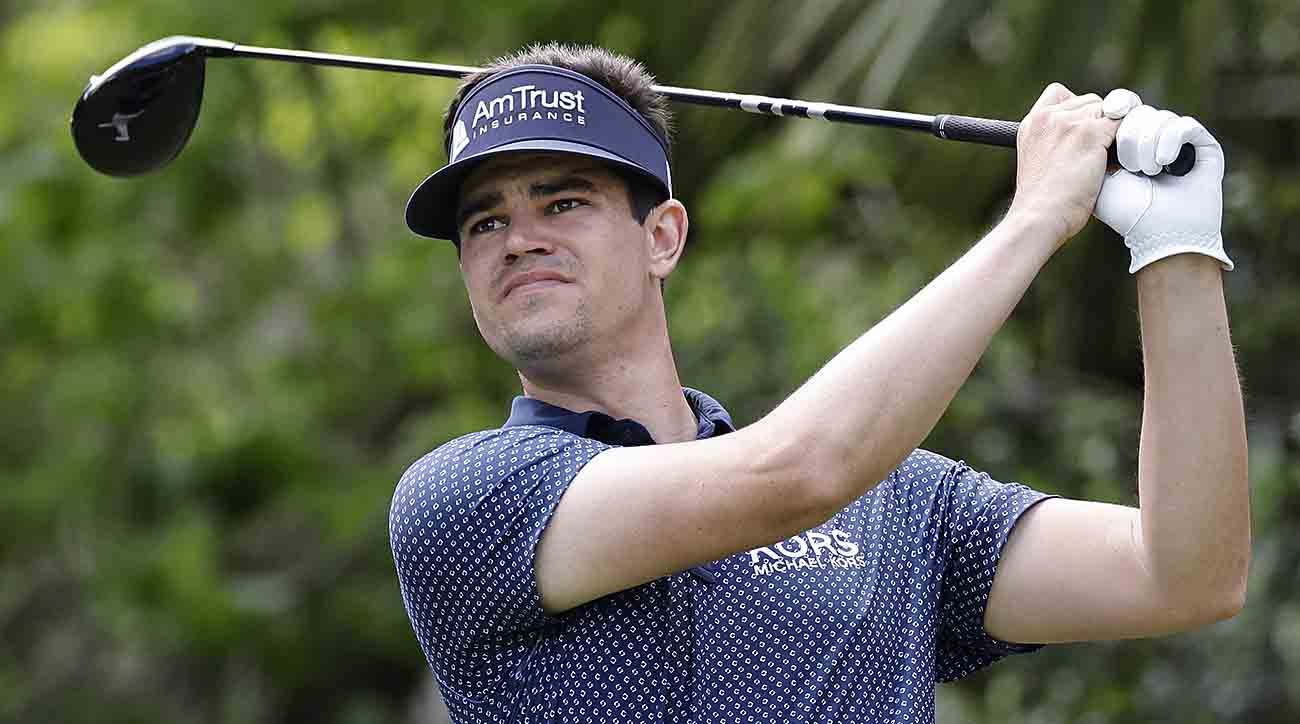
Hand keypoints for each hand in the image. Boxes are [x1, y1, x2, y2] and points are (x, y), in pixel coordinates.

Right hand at [1007, 83, 1118, 245]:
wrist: (1038, 218)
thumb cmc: (1042, 202)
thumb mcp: (1038, 162)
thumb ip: (1056, 142)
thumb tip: (1092, 138)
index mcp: (1031, 124)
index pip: (1060, 93)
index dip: (1078, 108)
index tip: (1081, 131)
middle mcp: (1047, 117)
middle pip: (1091, 101)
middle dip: (1100, 123)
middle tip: (1098, 152)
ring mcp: (1069, 123)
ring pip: (1110, 109)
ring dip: (1115, 130)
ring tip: (1108, 159)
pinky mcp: (1090, 133)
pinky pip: (1123, 121)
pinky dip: (1128, 137)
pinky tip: (1121, 158)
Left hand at [1093, 92, 1232, 272]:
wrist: (1159, 234)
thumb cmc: (1127, 212)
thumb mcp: (1096, 176)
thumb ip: (1088, 146)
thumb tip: (1080, 116)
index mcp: (1129, 142)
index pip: (1120, 108)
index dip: (1114, 108)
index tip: (1105, 117)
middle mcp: (1155, 138)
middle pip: (1138, 110)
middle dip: (1129, 134)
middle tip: (1127, 164)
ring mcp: (1180, 141)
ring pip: (1159, 117)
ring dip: (1147, 144)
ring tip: (1146, 171)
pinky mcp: (1203, 145)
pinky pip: (1184, 125)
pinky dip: (1170, 141)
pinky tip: (1162, 163)